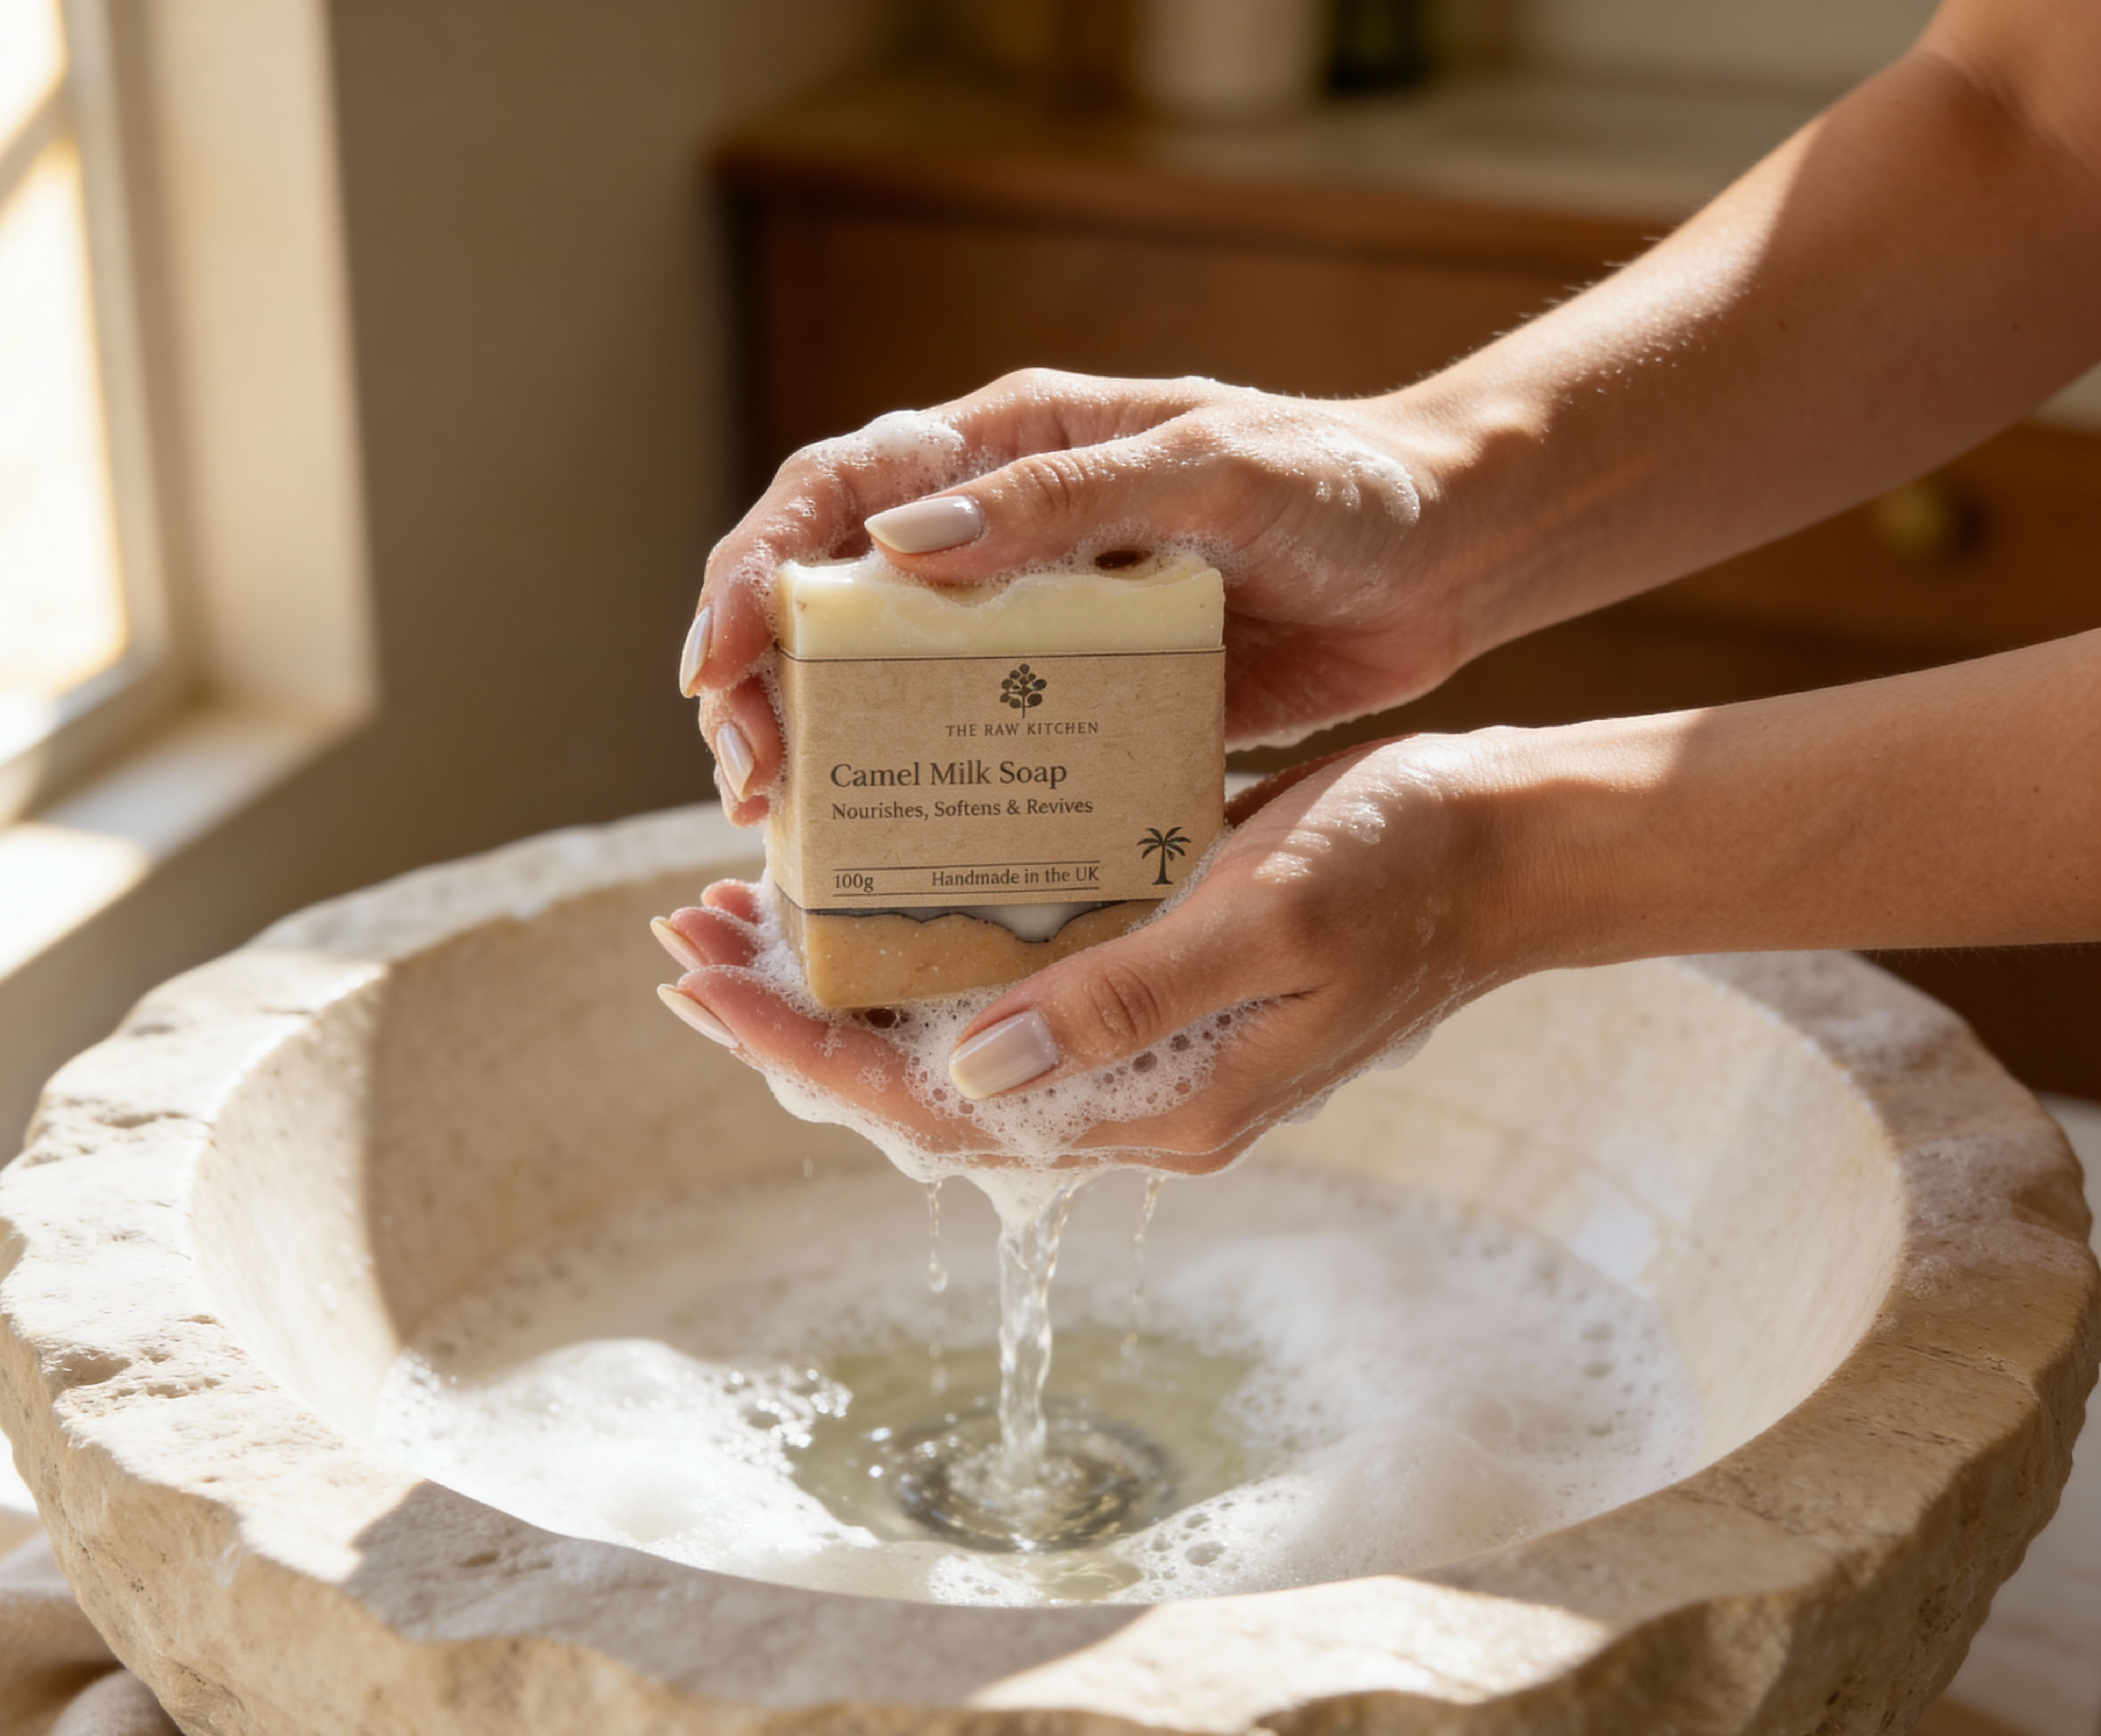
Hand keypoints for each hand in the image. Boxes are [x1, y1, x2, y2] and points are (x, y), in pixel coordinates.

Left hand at [653, 736, 1528, 1174]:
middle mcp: (1136, 1098)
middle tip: (688, 941)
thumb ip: (1124, 1002)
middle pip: (925, 1087)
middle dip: (800, 1021)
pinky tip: (873, 898)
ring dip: (850, 988)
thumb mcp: (1266, 920)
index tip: (708, 984)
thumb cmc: (1405, 869)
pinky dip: (927, 954)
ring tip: (745, 920)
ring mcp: (1145, 1051)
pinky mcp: (1156, 992)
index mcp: (1159, 1107)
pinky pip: (1012, 996)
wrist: (1508, 849)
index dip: (810, 1052)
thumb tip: (968, 1071)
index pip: (940, 1110)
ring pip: (956, 1042)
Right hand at [676, 370, 1459, 826]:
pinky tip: (895, 856)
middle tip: (749, 778)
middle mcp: (1000, 536)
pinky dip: (925, 797)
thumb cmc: (1343, 489)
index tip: (717, 666)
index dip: (751, 575)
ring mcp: (1037, 626)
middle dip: (764, 684)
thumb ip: (1065, 501)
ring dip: (827, 752)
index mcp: (1008, 448)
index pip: (833, 495)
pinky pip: (979, 749)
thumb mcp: (1212, 472)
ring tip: (788, 830)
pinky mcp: (1084, 703)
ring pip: (888, 684)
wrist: (1448, 558)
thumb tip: (901, 547)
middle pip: (830, 601)